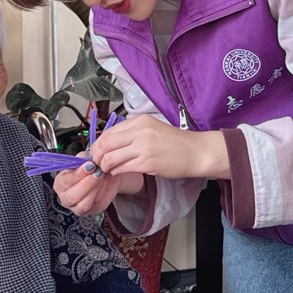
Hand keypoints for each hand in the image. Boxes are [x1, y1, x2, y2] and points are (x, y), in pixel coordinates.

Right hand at [53, 155, 127, 216]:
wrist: (100, 175)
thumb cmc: (87, 167)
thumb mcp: (83, 159)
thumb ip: (83, 158)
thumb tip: (89, 159)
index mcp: (60, 184)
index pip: (66, 181)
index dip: (78, 174)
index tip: (90, 165)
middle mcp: (66, 199)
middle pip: (73, 197)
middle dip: (88, 184)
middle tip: (99, 172)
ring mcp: (78, 208)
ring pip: (84, 205)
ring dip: (97, 189)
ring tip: (105, 176)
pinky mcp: (93, 211)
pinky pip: (98, 205)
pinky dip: (106, 193)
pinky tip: (109, 181)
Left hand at [89, 116, 228, 180]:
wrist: (196, 152)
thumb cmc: (175, 143)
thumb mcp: (151, 129)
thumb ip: (132, 133)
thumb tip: (109, 142)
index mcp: (139, 121)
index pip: (108, 131)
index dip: (98, 144)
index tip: (97, 152)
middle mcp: (140, 131)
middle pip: (105, 143)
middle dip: (97, 156)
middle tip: (97, 163)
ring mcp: (144, 147)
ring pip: (111, 157)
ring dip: (105, 166)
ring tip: (108, 169)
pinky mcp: (148, 162)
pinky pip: (122, 168)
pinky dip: (116, 171)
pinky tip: (119, 171)